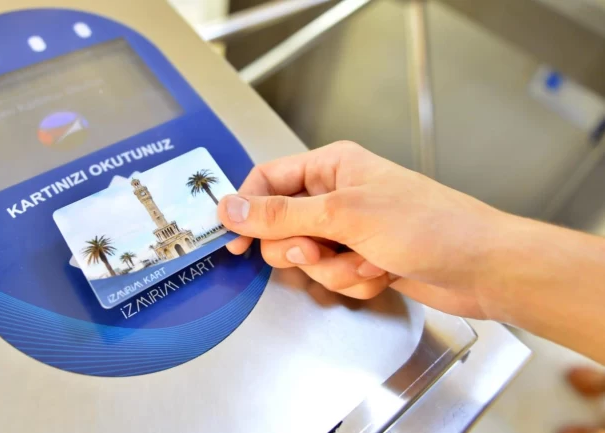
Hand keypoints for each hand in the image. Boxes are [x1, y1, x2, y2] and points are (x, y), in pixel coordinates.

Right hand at [217, 141, 506, 318]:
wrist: (482, 268)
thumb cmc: (427, 226)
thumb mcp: (345, 215)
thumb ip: (282, 214)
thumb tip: (229, 207)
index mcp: (332, 166)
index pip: (269, 181)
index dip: (247, 210)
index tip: (234, 242)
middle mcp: (337, 195)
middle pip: (282, 225)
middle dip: (300, 248)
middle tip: (320, 250)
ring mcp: (350, 230)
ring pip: (308, 257)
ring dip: (334, 269)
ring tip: (368, 262)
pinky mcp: (363, 258)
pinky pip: (334, 275)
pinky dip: (355, 280)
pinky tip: (383, 272)